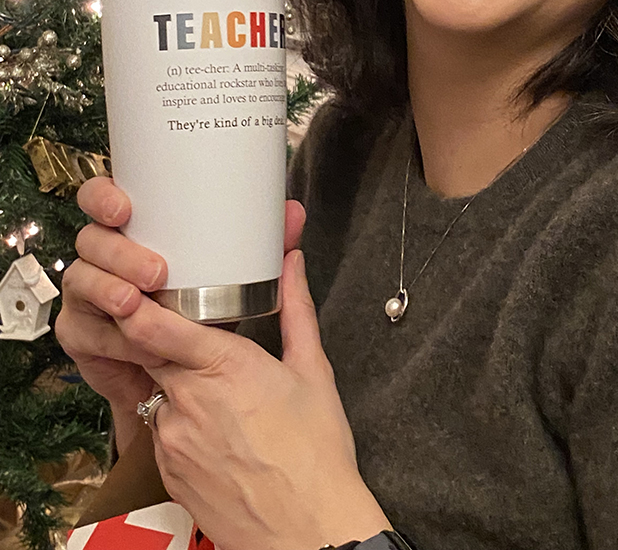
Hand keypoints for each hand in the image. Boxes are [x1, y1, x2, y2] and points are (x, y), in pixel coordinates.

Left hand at [114, 248, 389, 549]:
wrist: (307, 532)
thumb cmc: (315, 455)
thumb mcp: (314, 371)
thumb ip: (297, 308)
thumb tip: (293, 263)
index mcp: (224, 366)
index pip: (153, 325)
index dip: (135, 303)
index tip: (135, 285)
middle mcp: (187, 400)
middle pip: (147, 350)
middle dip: (156, 334)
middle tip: (182, 326)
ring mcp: (172, 438)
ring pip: (155, 390)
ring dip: (173, 381)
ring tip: (214, 392)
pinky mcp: (167, 470)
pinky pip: (160, 429)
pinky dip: (178, 419)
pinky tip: (214, 428)